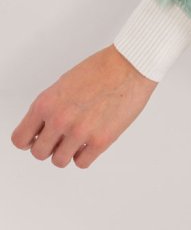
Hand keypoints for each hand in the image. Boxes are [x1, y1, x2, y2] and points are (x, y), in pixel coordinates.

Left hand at [10, 45, 157, 169]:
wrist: (130, 65)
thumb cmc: (101, 69)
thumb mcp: (63, 84)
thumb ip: (50, 108)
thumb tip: (43, 128)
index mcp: (46, 104)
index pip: (20, 139)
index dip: (29, 141)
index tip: (37, 139)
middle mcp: (59, 120)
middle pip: (39, 153)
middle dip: (49, 147)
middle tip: (61, 139)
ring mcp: (80, 132)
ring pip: (59, 161)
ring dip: (67, 153)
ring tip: (78, 140)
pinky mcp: (101, 141)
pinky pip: (82, 163)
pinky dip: (85, 156)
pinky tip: (91, 142)